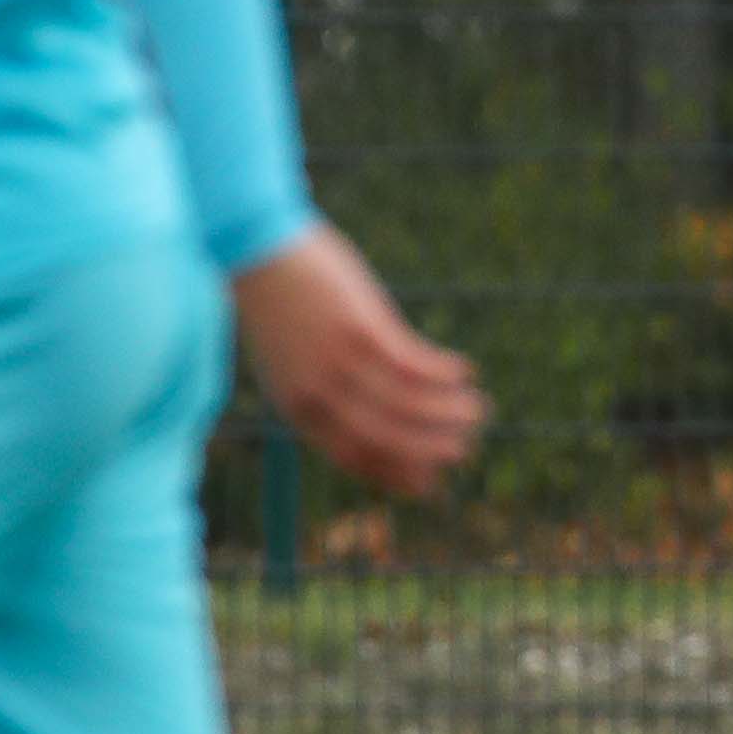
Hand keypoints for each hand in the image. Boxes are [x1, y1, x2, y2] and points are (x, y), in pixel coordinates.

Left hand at [232, 224, 486, 498]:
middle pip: (387, 436)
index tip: (430, 482)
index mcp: (299, 408)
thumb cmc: (276, 304)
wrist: (254, 251)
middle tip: (465, 447)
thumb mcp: (291, 359)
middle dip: (432, 447)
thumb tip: (363, 413)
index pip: (354, 457)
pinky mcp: (363, 329)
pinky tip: (465, 370)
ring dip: (449, 410)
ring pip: (408, 403)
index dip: (397, 474)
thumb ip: (322, 390)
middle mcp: (320, 394)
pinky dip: (444, 372)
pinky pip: (414, 364)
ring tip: (478, 407)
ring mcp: (341, 362)